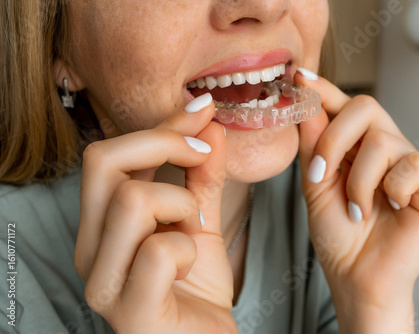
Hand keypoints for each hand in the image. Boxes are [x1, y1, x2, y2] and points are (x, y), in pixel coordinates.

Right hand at [74, 99, 236, 332]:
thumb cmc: (197, 285)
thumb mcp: (201, 219)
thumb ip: (202, 174)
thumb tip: (209, 123)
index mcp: (101, 222)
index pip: (109, 153)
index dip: (161, 124)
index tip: (203, 112)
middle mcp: (90, 248)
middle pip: (102, 161)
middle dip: (164, 144)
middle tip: (203, 156)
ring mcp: (103, 282)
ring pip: (132, 200)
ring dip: (180, 204)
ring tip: (192, 229)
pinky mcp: (129, 311)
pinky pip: (159, 251)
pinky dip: (188, 248)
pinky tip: (190, 265)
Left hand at [296, 72, 418, 330]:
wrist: (355, 277)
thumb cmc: (337, 235)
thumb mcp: (315, 186)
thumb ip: (314, 145)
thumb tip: (308, 99)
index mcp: (356, 147)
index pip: (343, 106)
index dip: (324, 90)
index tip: (299, 77)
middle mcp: (385, 149)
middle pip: (366, 106)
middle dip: (334, 139)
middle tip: (322, 175)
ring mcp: (411, 166)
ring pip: (383, 140)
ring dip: (359, 180)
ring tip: (358, 210)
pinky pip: (413, 165)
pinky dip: (391, 190)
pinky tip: (390, 210)